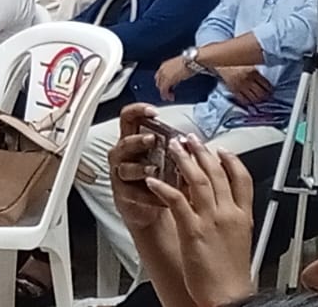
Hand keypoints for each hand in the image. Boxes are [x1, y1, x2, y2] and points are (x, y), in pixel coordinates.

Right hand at [110, 103, 171, 232]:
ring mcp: (121, 174)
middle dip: (138, 140)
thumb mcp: (169, 159)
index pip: (129, 118)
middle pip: (125, 142)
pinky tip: (162, 198)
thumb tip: (196, 144)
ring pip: (125, 168)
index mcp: (135, 140)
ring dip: (140, 168)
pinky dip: (148, 195)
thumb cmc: (160, 177)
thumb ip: (179, 151)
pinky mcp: (123, 194)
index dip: (138, 111)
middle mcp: (124, 154)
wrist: (149, 207)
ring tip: (153, 170)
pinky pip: (132, 193)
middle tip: (152, 140)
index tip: (153, 112)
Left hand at [145, 135, 255, 305]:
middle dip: (201, 152)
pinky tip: (153, 180)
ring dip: (183, 161)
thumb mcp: (238, 238)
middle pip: (218, 174)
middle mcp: (228, 214)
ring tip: (171, 147)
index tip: (220, 150)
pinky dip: (164, 187)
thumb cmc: (229, 272)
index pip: (242, 179)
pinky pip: (176, 201)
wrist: (229, 295)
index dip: (231, 161)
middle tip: (189, 139)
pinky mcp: (193, 230)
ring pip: (198, 181)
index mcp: (242, 216)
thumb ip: (230, 217)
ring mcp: (211, 220)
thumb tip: (218, 202)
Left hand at [154, 57, 192, 101]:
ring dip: (165, 93)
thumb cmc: (189, 62)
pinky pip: (164, 90)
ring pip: (161, 87)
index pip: (159, 77)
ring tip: (170, 98)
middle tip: (169, 94)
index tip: (167, 88)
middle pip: (159, 82)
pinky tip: (170, 97)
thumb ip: (174, 73)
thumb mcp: (179, 67)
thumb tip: (176, 80)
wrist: (192, 60)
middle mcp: (162, 70)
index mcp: (164, 65)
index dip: (162, 83)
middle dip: (163, 89)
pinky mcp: (168, 80)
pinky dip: (166, 95)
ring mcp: (164, 75)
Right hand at [219, 66, 272, 105]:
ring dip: (258, 101)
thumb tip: (266, 84)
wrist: (220, 63)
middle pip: (262, 94)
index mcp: (253, 72)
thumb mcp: (249, 66)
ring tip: (260, 100)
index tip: (271, 92)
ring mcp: (240, 86)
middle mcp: (248, 80)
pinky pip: (243, 100)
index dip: (271, 90)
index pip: (267, 86)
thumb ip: (257, 74)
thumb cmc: (235, 64)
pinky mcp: (233, 90)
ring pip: (254, 98)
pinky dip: (248, 102)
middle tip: (267, 98)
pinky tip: (250, 101)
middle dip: (266, 97)